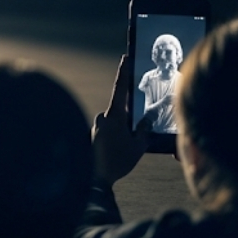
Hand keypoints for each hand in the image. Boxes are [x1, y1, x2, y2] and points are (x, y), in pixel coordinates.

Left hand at [93, 55, 149, 184]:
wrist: (93, 180)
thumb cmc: (117, 162)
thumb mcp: (138, 147)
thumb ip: (144, 131)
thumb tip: (146, 121)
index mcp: (114, 116)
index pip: (120, 88)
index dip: (124, 72)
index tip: (126, 57)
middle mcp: (102, 118)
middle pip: (119, 111)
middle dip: (128, 120)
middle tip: (132, 135)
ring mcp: (96, 128)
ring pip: (113, 124)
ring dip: (120, 132)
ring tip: (124, 151)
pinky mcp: (92, 137)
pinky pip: (107, 133)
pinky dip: (114, 139)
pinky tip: (117, 154)